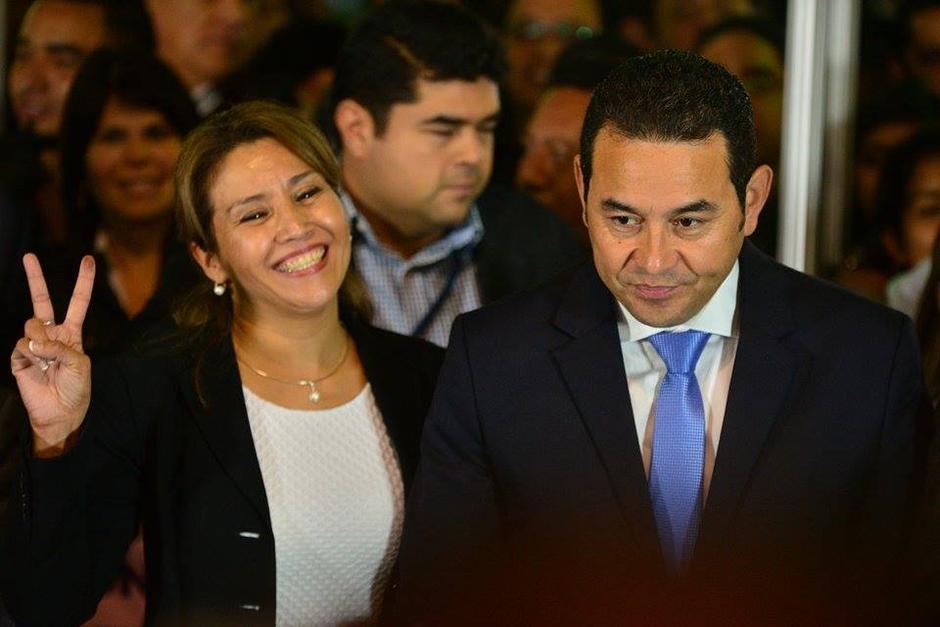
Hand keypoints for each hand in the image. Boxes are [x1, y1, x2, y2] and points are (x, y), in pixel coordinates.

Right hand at [10, 253, 94, 456]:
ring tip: (47, 359)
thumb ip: (61, 348)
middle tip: (29, 256)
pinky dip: (30, 355)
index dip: (83, 281)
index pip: (78, 302)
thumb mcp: (81, 364)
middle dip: (35, 278)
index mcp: (72, 333)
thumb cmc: (76, 388)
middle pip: (42, 301)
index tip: (88, 259)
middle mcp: (52, 334)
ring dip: (40, 341)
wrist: (60, 412)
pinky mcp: (19, 357)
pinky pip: (21, 346)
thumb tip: (34, 341)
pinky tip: (36, 368)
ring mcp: (33, 344)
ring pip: (31, 326)